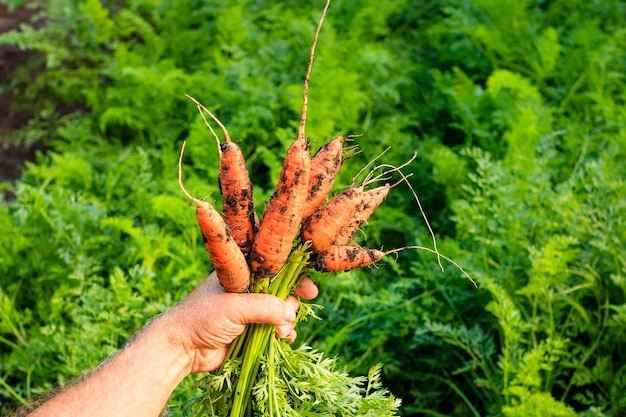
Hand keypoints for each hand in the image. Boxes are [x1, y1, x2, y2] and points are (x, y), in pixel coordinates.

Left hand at [164, 272, 318, 373]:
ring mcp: (250, 310)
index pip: (276, 267)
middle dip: (291, 304)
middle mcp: (248, 288)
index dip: (295, 276)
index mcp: (243, 272)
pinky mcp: (250, 331)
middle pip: (283, 290)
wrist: (181, 348)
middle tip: (289, 315)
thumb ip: (264, 307)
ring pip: (282, 312)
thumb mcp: (234, 306)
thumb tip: (289, 313)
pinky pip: (275, 330)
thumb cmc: (202, 317)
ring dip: (287, 322)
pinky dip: (283, 334)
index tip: (309, 291)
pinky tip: (283, 340)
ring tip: (281, 333)